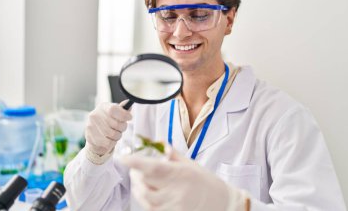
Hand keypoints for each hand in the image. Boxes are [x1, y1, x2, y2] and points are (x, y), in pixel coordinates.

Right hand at [84, 101, 131, 156]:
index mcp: (102, 107)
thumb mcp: (116, 114)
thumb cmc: (108, 123)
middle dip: (122, 128)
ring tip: (115, 134)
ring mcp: (91, 126)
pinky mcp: (90, 138)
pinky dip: (112, 143)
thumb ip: (122, 110)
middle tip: (121, 128)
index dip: (124, 114)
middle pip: (116, 124)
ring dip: (117, 136)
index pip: (114, 109)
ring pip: (113, 135)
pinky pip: (108, 143)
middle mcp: (95, 115)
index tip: (129, 117)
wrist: (95, 135)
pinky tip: (109, 140)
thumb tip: (129, 104)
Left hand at [121, 146, 248, 210]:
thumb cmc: (208, 183)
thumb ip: (174, 155)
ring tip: (139, 180)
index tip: (123, 157)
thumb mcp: (192, 165)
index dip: (135, 162)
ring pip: (145, 198)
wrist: (223, 205)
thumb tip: (160, 143)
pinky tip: (147, 193)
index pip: (152, 167)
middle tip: (134, 167)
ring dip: (138, 188)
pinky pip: (151, 209)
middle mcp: (175, 190)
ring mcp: (173, 205)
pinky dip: (145, 200)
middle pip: (145, 183)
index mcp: (180, 174)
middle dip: (135, 174)